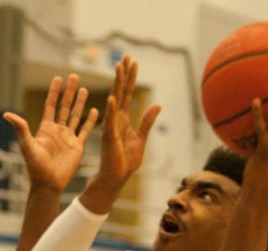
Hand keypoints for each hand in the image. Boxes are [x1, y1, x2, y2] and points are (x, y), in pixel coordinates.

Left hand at [4, 74, 98, 191]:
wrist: (48, 183)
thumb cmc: (35, 166)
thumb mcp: (27, 145)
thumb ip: (20, 129)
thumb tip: (7, 114)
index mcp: (45, 128)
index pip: (51, 105)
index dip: (54, 92)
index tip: (58, 78)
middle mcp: (57, 131)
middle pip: (65, 107)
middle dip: (69, 92)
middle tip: (75, 76)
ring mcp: (68, 138)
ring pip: (76, 116)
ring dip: (80, 103)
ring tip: (85, 89)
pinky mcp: (77, 146)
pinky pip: (86, 131)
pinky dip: (91, 121)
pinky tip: (96, 110)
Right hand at [98, 55, 160, 185]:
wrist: (115, 177)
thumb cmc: (125, 161)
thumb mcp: (141, 138)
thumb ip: (147, 121)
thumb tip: (157, 104)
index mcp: (122, 118)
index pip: (127, 93)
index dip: (130, 77)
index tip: (133, 62)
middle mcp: (115, 118)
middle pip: (120, 91)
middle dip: (124, 74)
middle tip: (127, 56)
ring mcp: (111, 126)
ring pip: (115, 100)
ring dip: (117, 84)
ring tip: (119, 67)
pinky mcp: (109, 137)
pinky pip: (110, 121)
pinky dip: (111, 109)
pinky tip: (112, 97)